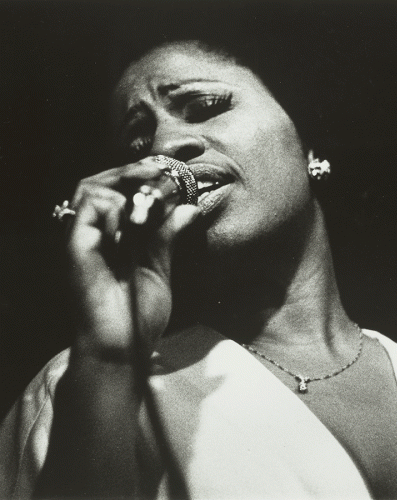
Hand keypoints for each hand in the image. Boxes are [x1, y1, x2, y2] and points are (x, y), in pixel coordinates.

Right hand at [66, 157, 199, 363]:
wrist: (122, 346)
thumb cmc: (138, 313)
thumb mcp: (159, 266)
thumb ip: (168, 236)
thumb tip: (189, 209)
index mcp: (112, 236)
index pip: (119, 190)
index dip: (141, 173)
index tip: (169, 168)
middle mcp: (94, 233)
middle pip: (102, 182)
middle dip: (132, 171)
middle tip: (159, 171)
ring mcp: (82, 238)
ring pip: (90, 188)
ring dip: (123, 187)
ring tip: (148, 202)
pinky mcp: (75, 247)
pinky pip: (88, 208)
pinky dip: (113, 208)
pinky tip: (131, 228)